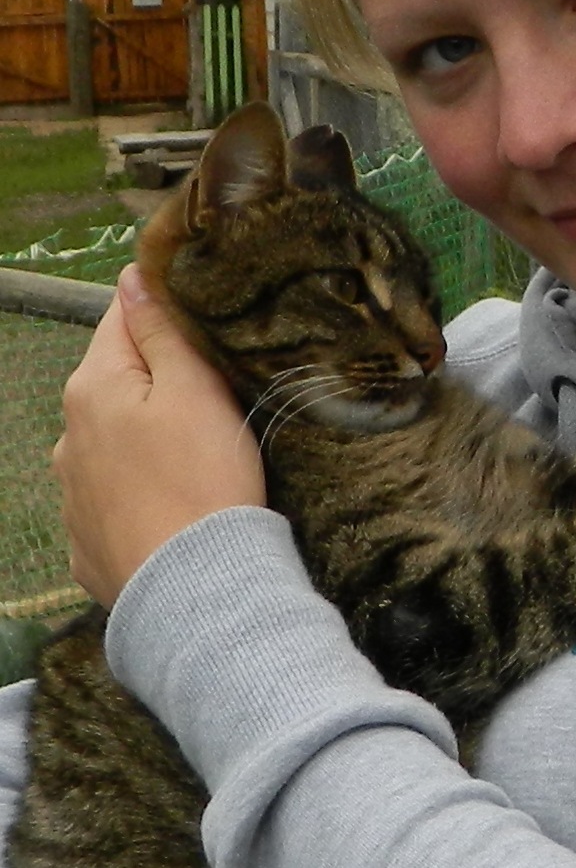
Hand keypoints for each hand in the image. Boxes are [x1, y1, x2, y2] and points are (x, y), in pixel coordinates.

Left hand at [53, 265, 265, 607]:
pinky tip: (175, 498)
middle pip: (116, 380)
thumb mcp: (194, 389)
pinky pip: (116, 493)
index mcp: (92, 388)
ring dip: (146, 433)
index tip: (202, 325)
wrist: (195, 590)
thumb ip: (160, 330)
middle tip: (213, 392)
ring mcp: (72, 492)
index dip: (164, 312)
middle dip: (157, 378)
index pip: (122, 317)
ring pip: (114, 438)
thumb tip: (132, 278)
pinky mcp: (87, 540)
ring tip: (197, 452)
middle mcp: (68, 435)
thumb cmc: (202, 478)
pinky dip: (141, 486)